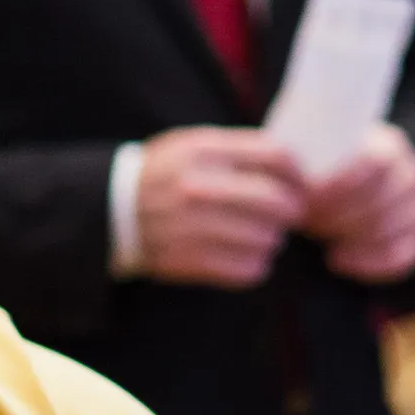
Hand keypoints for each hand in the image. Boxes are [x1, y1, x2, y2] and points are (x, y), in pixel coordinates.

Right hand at [134, 128, 306, 287]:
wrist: (113, 212)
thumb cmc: (165, 174)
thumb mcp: (193, 145)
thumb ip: (239, 150)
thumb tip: (294, 167)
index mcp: (205, 151)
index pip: (277, 157)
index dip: (299, 174)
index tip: (301, 185)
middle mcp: (200, 187)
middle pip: (276, 201)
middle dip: (292, 211)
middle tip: (289, 215)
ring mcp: (194, 226)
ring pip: (266, 238)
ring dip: (272, 240)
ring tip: (261, 236)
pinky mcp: (190, 260)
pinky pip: (248, 269)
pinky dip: (255, 265)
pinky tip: (246, 256)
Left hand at [297, 123, 414, 282]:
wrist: (356, 192)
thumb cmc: (326, 172)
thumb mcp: (317, 156)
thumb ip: (305, 161)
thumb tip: (285, 184)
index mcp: (388, 146)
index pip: (373, 163)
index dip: (340, 186)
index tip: (307, 201)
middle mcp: (410, 174)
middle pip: (381, 200)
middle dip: (339, 216)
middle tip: (307, 223)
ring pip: (390, 228)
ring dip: (349, 238)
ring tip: (318, 239)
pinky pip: (401, 256)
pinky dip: (367, 263)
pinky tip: (337, 261)